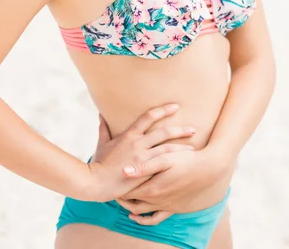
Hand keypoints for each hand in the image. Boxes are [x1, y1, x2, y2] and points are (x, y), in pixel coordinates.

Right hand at [80, 103, 196, 202]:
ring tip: (193, 147)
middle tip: (193, 128)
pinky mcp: (144, 172)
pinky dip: (174, 163)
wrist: (95, 182)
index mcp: (129, 135)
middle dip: (180, 129)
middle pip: (164, 132)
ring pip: (167, 148)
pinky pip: (163, 165)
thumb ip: (104, 128)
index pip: (149, 116)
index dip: (163, 110)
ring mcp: (142, 158)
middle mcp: (138, 143)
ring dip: (181, 147)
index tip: (175, 107)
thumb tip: (101, 114)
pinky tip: (184, 164)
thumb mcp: (102, 143)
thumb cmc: (99, 163)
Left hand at [116, 145, 234, 224]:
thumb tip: (125, 170)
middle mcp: (157, 200)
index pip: (128, 192)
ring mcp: (165, 206)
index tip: (109, 179)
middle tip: (111, 188)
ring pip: (141, 212)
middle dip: (120, 196)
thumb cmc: (186, 160)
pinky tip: (137, 216)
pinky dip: (144, 220)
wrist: (208, 169)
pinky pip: (155, 219)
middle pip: (132, 202)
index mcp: (153, 188)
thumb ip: (144, 165)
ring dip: (129, 207)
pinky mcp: (173, 208)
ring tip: (121, 200)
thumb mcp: (165, 159)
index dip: (117, 187)